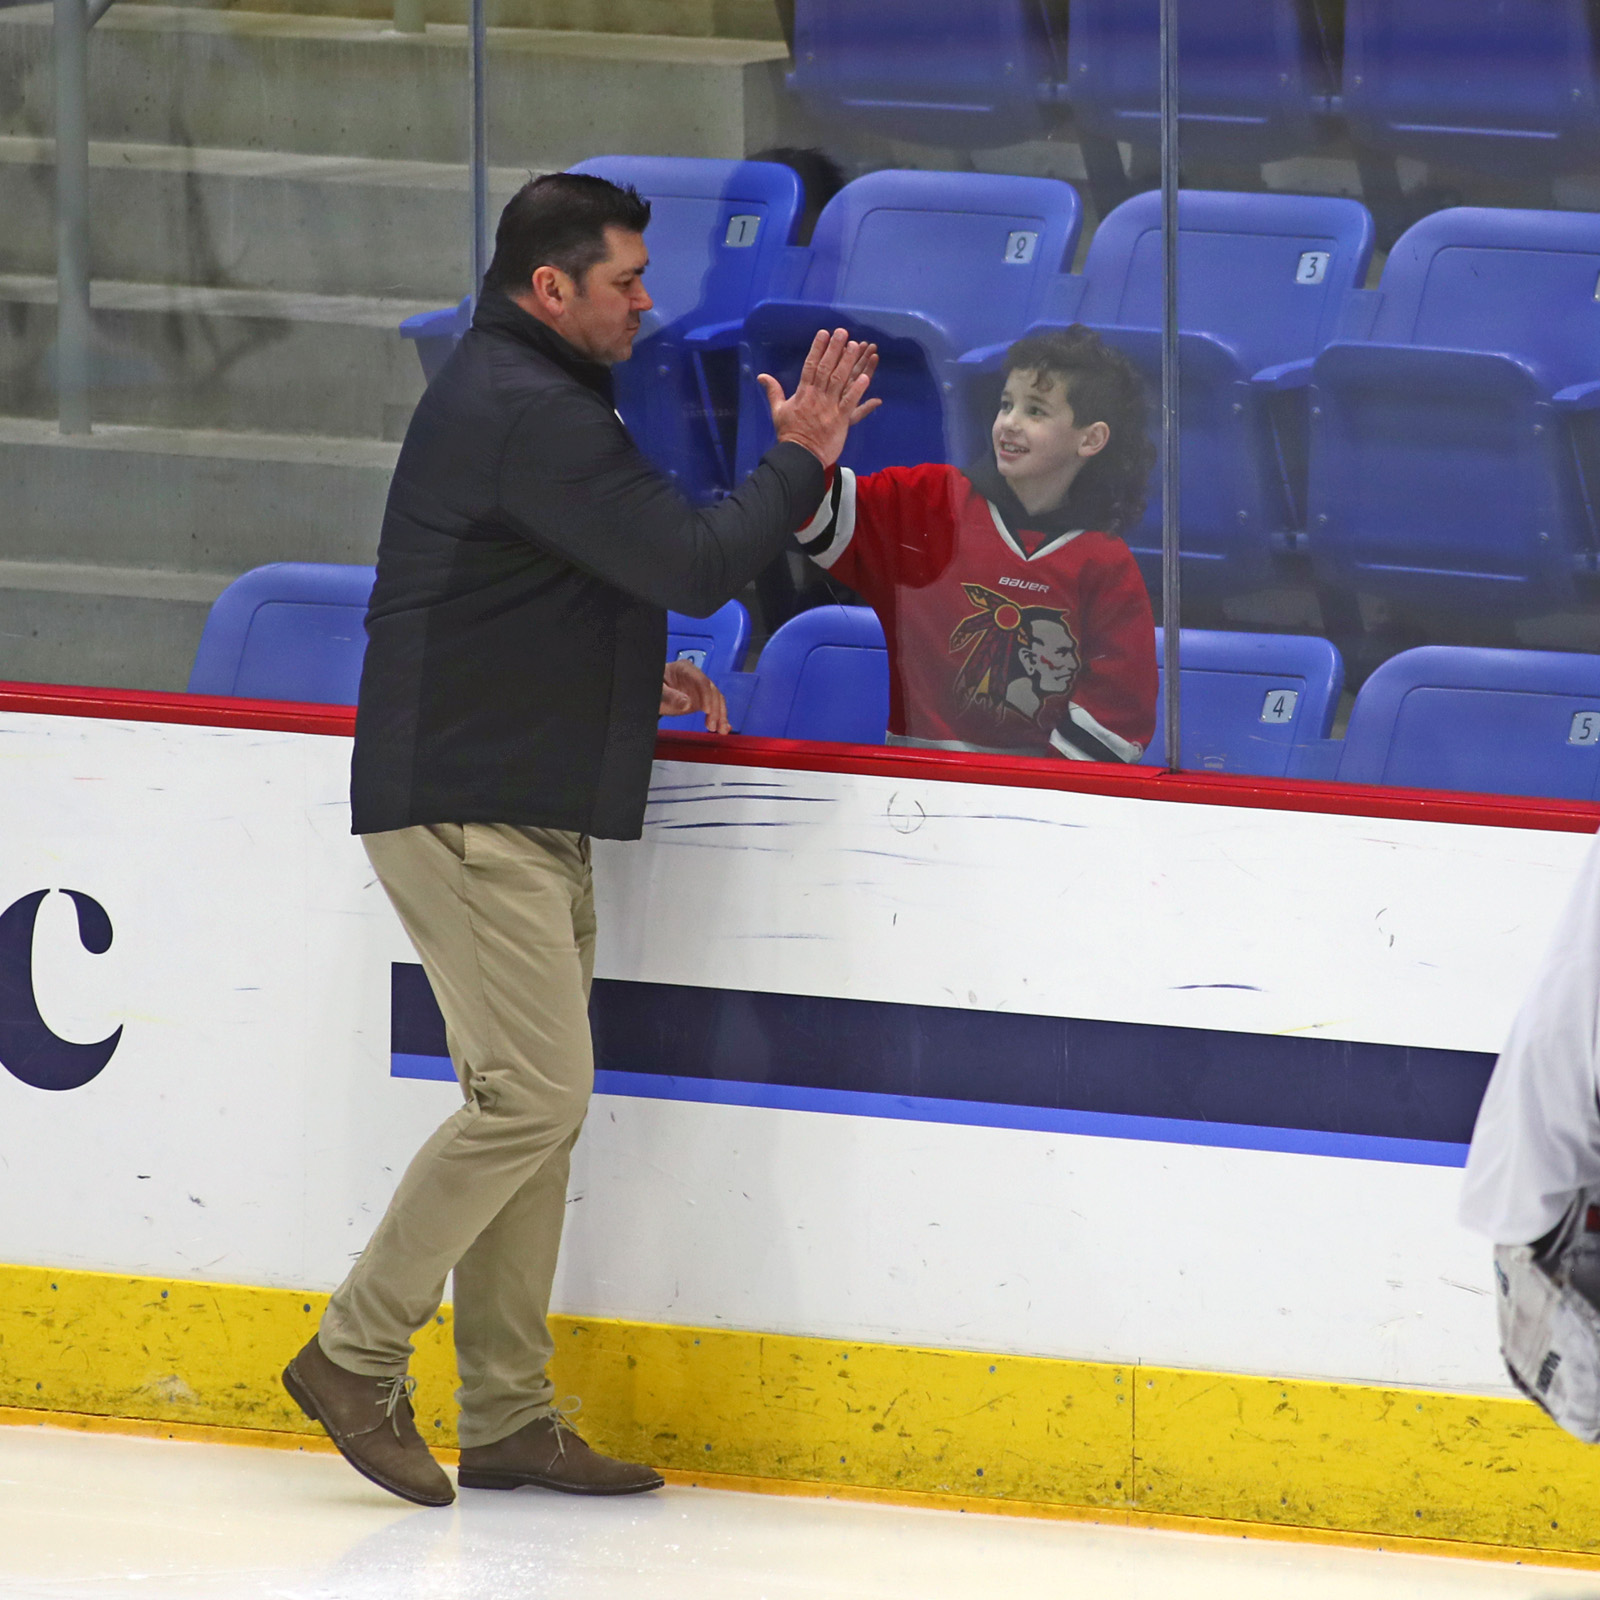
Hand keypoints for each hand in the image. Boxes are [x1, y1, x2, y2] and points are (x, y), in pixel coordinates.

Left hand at [659, 658, 729, 734]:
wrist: (655, 693)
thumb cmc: (656, 687)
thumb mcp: (659, 691)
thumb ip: (670, 696)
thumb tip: (686, 703)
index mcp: (685, 669)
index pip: (702, 681)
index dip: (706, 696)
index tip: (707, 710)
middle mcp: (695, 678)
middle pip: (712, 691)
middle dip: (716, 709)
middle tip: (713, 725)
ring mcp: (699, 689)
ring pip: (716, 700)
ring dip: (721, 715)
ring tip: (721, 730)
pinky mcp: (701, 700)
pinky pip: (714, 708)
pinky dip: (719, 718)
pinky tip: (724, 727)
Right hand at [758, 327, 881, 467]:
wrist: (799, 456)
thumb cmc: (789, 435)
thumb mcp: (777, 411)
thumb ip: (773, 391)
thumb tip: (761, 376)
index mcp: (802, 393)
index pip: (810, 366)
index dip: (817, 348)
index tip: (824, 333)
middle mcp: (816, 396)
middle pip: (826, 368)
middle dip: (834, 349)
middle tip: (843, 332)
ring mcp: (829, 407)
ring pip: (839, 380)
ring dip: (848, 362)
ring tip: (855, 346)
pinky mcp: (840, 419)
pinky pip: (850, 401)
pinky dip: (858, 389)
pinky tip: (866, 376)